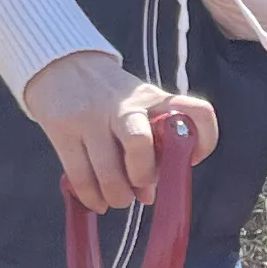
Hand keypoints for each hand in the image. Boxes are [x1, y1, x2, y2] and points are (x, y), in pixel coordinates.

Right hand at [19, 51, 217, 213]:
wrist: (62, 66)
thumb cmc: (111, 99)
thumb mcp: (140, 109)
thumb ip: (151, 149)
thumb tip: (147, 197)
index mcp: (155, 99)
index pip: (196, 112)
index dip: (204, 140)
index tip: (191, 159)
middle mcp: (125, 105)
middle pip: (141, 143)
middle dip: (142, 177)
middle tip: (138, 188)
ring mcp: (91, 116)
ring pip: (109, 170)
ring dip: (117, 196)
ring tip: (117, 199)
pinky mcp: (62, 130)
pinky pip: (80, 177)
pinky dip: (92, 197)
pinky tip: (96, 201)